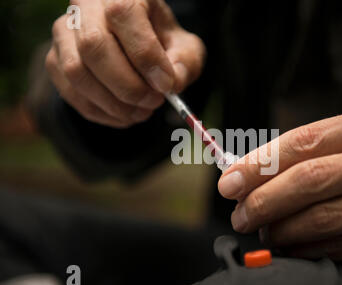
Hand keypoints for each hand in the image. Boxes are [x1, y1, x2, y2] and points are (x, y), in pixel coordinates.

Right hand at [46, 0, 204, 127]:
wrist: (135, 44)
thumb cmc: (162, 43)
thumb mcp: (184, 48)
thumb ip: (184, 64)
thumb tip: (171, 84)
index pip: (123, 14)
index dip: (145, 55)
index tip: (165, 84)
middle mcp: (86, 6)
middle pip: (93, 45)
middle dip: (127, 86)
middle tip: (153, 102)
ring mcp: (64, 33)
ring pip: (77, 72)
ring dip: (113, 103)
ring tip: (141, 112)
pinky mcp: (55, 59)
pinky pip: (70, 92)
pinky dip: (100, 112)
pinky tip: (124, 115)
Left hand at [218, 106, 341, 279]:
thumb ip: (316, 154)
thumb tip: (253, 174)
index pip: (304, 141)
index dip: (259, 164)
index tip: (230, 181)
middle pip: (309, 180)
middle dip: (263, 201)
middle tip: (240, 215)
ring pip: (322, 218)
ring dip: (281, 230)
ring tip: (264, 233)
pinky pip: (341, 247)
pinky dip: (307, 250)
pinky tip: (293, 248)